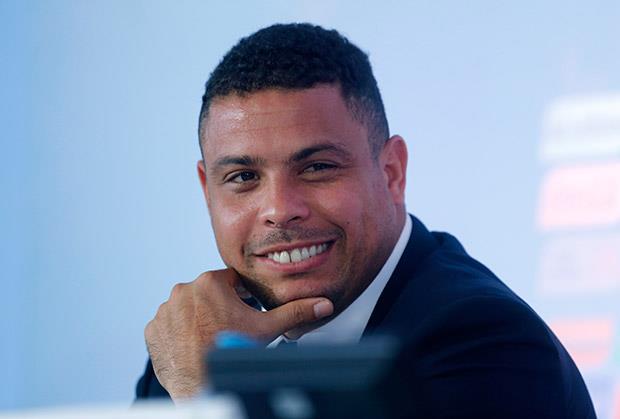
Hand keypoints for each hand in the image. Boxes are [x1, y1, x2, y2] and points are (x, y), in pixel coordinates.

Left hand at [144, 268, 333, 400]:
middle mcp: (183, 291)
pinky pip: (169, 324)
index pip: (231, 281)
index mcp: (210, 282)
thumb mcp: (268, 329)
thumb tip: (322, 304)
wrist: (203, 382)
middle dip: (220, 306)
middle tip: (230, 327)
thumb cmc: (233, 352)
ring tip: (211, 336)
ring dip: (199, 317)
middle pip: (209, 293)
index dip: (242, 296)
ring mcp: (165, 310)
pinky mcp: (153, 329)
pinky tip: (194, 344)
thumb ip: (296, 312)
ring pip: (188, 307)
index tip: (244, 311)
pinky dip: (180, 331)